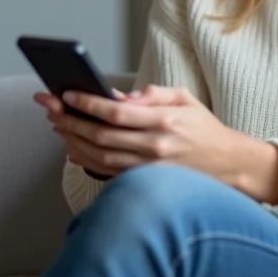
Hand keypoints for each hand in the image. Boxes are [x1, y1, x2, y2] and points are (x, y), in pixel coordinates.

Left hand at [35, 86, 277, 202]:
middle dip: (71, 120)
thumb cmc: (204, 128)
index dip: (88, 104)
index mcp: (164, 122)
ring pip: (100, 155)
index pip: (117, 112)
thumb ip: (153, 94)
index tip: (66, 94)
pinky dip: (86, 160)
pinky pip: (108, 172)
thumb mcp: (186, 99)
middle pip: (102, 135)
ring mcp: (149, 169)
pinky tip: (72, 147)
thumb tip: (121, 96)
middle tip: (49, 106)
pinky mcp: (145, 182)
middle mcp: (155, 147)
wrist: (227, 165)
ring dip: (73, 139)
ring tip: (56, 124)